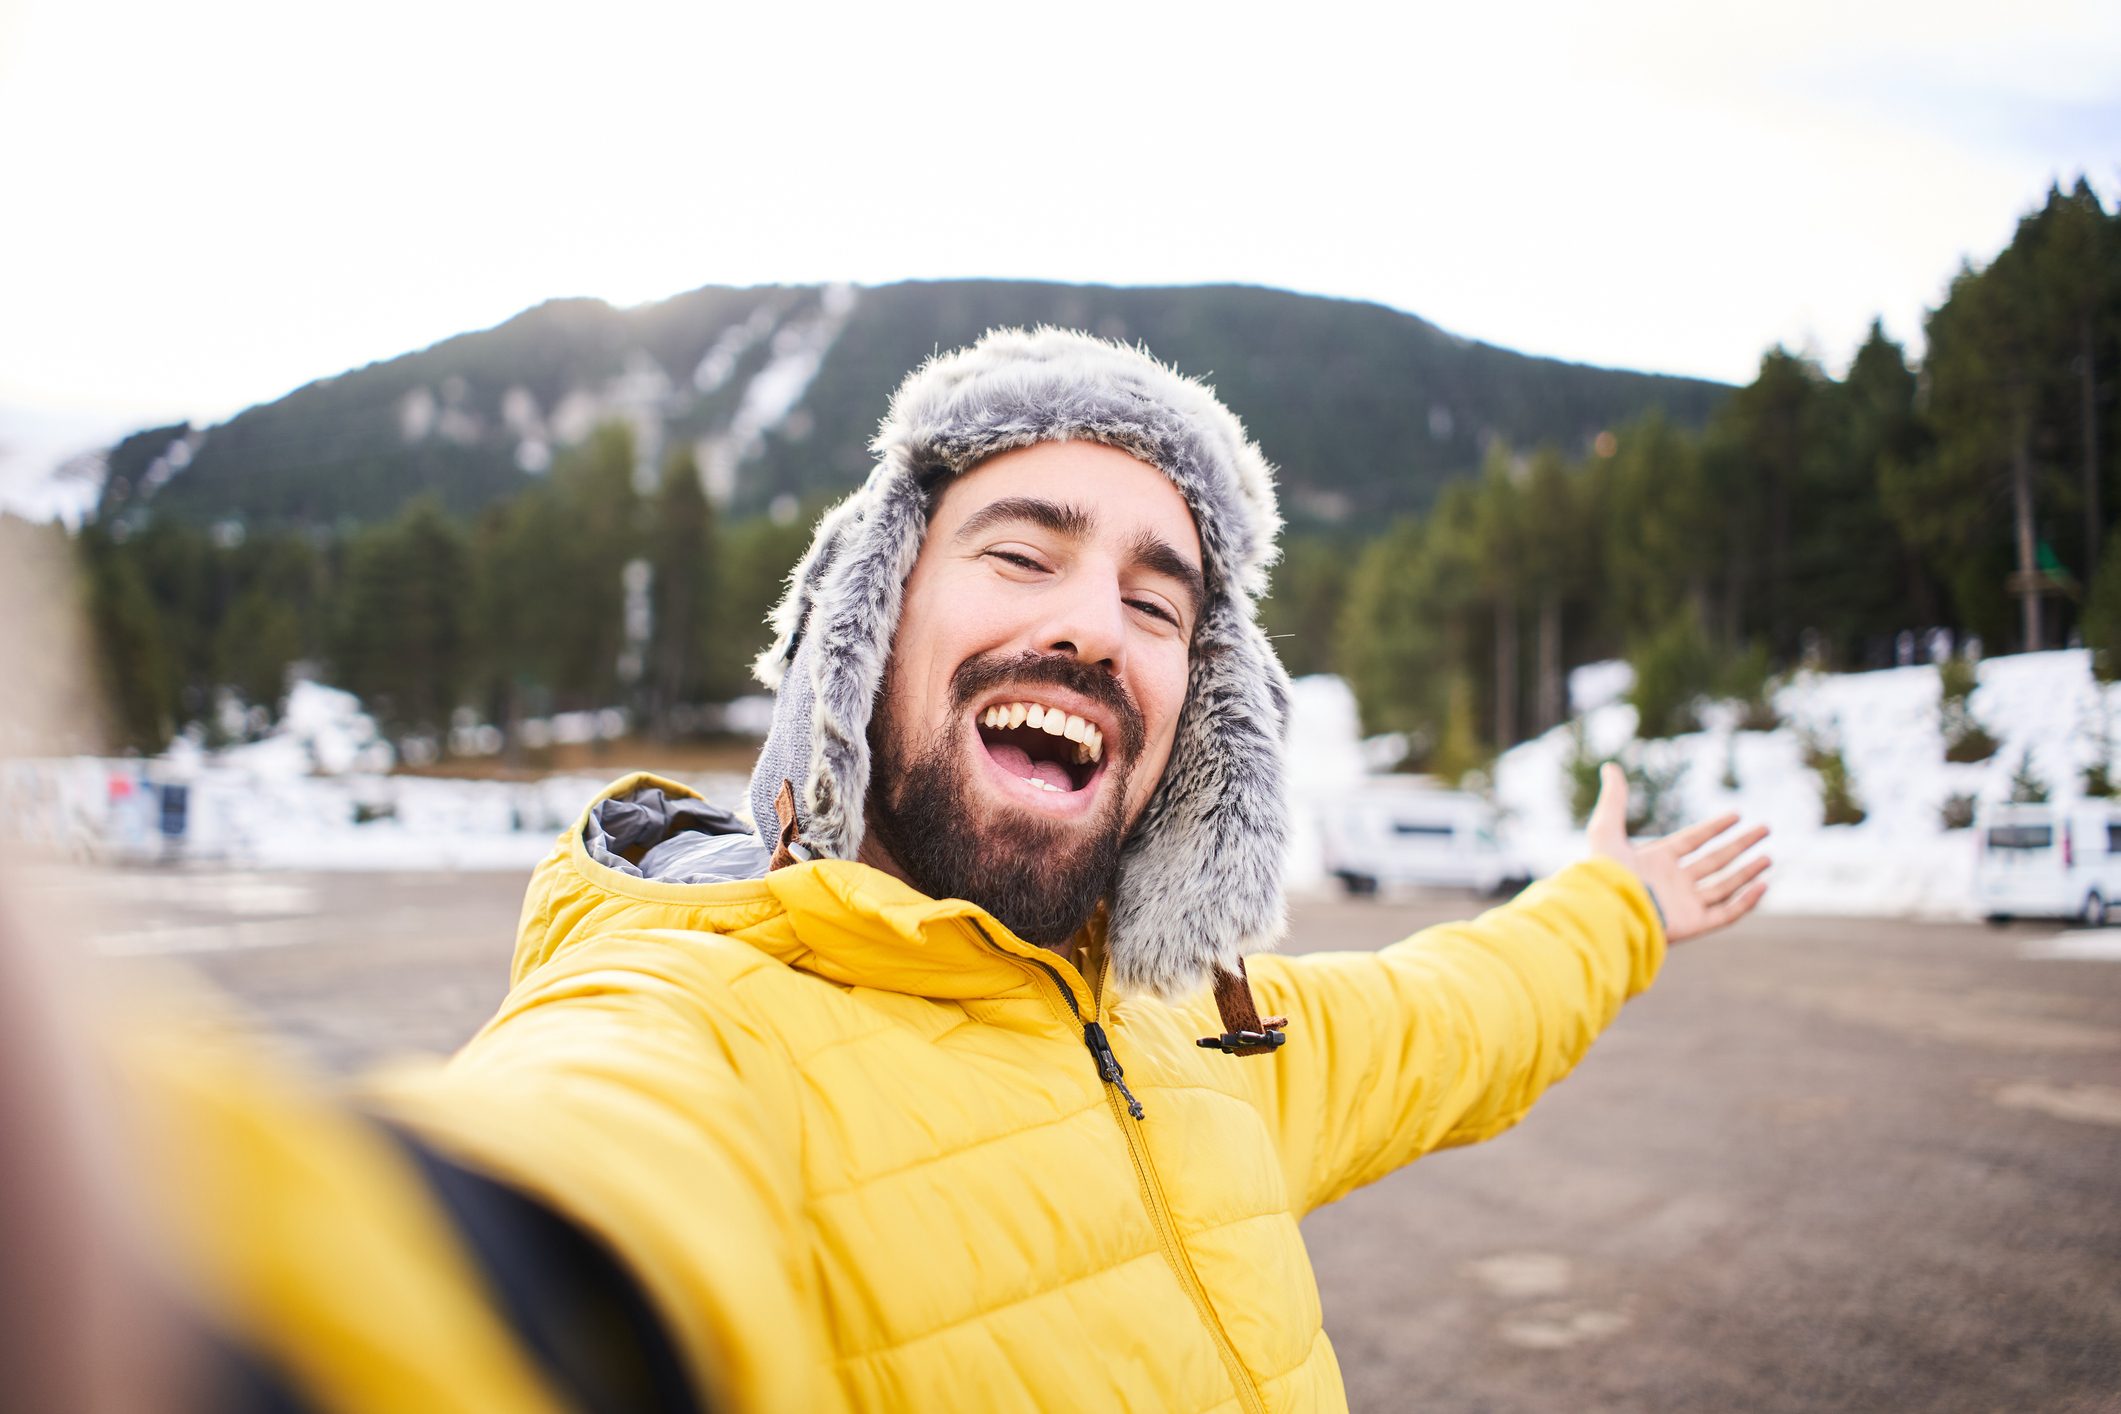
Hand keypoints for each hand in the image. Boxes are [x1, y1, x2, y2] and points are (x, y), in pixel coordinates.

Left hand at [1586, 762, 1769, 943]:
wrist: (1608, 912)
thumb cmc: (1605, 873)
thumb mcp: (1606, 829)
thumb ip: (1614, 799)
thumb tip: (1609, 766)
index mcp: (1654, 861)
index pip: (1692, 840)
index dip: (1714, 827)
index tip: (1737, 814)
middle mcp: (1671, 882)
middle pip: (1713, 861)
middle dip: (1740, 846)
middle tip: (1765, 829)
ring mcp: (1683, 904)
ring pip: (1724, 886)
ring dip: (1747, 872)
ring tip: (1769, 857)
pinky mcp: (1692, 925)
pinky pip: (1726, 913)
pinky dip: (1746, 901)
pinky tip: (1763, 884)